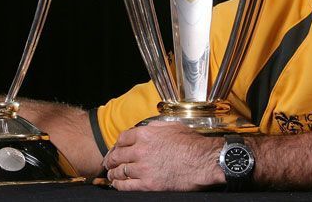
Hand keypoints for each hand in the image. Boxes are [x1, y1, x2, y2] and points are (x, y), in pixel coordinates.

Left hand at [103, 121, 224, 190]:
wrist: (202, 161)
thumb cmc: (191, 143)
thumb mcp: (171, 126)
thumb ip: (154, 126)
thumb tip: (145, 128)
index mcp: (145, 134)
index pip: (122, 138)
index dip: (117, 144)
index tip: (116, 149)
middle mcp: (141, 150)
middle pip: (117, 155)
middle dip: (111, 159)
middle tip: (109, 162)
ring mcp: (143, 168)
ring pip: (120, 171)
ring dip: (113, 173)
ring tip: (112, 175)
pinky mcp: (148, 184)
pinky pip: (126, 186)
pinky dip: (119, 185)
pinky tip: (118, 184)